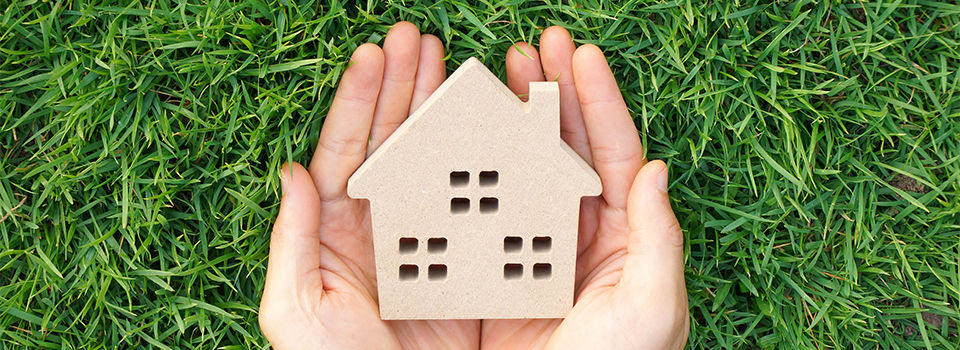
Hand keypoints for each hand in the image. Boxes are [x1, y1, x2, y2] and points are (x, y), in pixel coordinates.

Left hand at [258, 22, 479, 348]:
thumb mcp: (297, 309)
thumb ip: (291, 241)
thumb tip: (290, 170)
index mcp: (338, 231)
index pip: (347, 151)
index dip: (359, 99)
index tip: (375, 53)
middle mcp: (382, 226)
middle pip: (392, 142)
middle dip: (403, 87)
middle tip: (419, 39)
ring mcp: (427, 239)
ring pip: (433, 161)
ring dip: (438, 109)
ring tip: (448, 63)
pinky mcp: (464, 261)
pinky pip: (475, 201)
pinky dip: (483, 161)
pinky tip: (490, 127)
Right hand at [478, 27, 688, 348]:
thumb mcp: (651, 309)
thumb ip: (659, 240)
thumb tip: (657, 170)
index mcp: (622, 236)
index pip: (614, 153)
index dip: (599, 100)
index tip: (579, 53)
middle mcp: (578, 233)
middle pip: (567, 148)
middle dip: (553, 93)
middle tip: (534, 46)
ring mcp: (534, 246)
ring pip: (524, 168)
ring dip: (514, 118)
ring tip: (500, 72)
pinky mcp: (496, 268)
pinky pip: (485, 207)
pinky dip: (474, 169)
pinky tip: (461, 138)